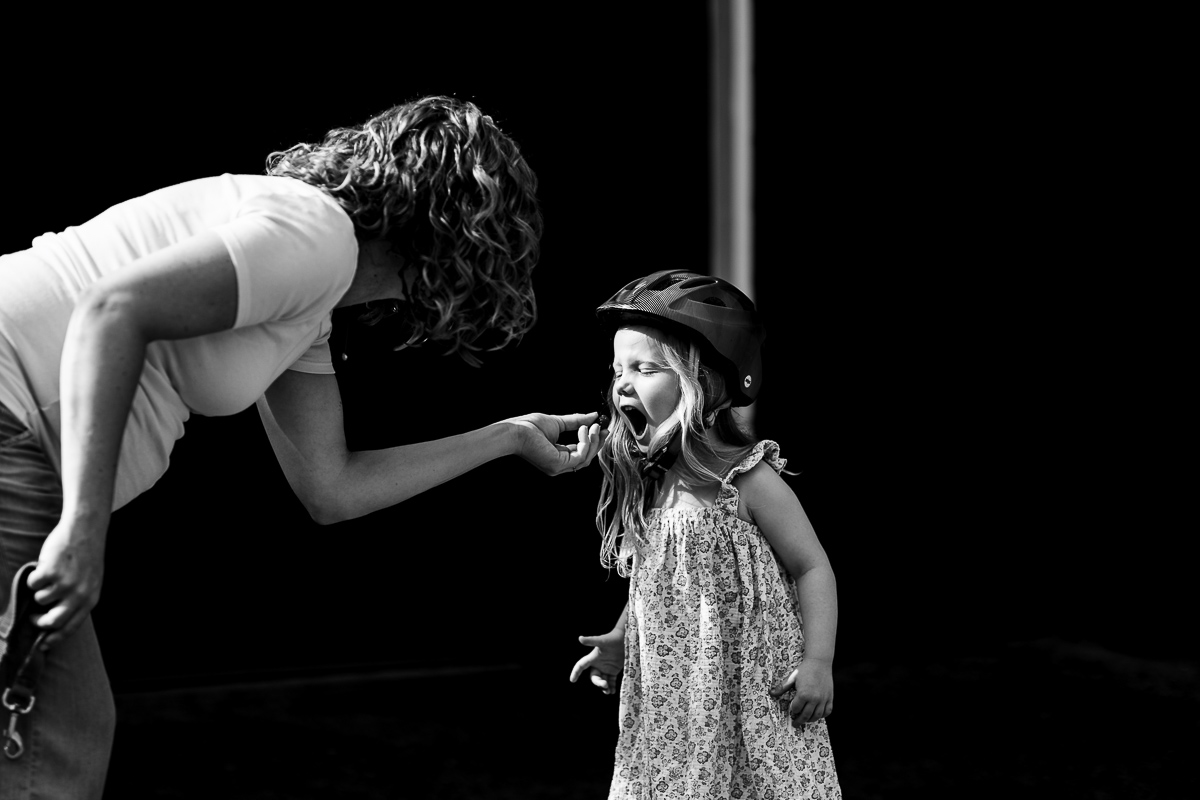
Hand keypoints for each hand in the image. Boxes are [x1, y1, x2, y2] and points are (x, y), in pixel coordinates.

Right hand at [27, 517, 107, 648]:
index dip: (55, 638)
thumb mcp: (90, 582)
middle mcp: (79, 594)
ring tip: (50, 576)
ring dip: (40, 591)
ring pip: (40, 599)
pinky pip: (33, 584)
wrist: (85, 530)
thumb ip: (78, 600)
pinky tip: (46, 566)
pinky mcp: (51, 572)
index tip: (43, 644)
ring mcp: (65, 583)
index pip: (71, 627)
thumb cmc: (86, 557)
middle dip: (39, 622)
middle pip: (53, 622)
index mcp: (91, 599)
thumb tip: (55, 623)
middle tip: (34, 617)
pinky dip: (34, 577)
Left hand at [506, 412, 604, 475]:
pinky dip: (585, 442)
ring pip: (586, 458)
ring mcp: (559, 467)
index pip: (580, 452)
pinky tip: (582, 430)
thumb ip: (576, 421)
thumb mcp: (558, 422)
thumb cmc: (530, 427)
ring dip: (593, 441)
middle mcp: (559, 465)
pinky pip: (580, 455)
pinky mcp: (559, 464)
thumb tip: (594, 415)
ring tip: (593, 426)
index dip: (592, 441)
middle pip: (586, 458)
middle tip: (604, 428)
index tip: (602, 428)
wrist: (516, 431)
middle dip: (597, 443)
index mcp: (557, 455)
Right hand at [569, 627, 624, 694]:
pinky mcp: (614, 670)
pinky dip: (611, 687)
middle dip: (598, 683)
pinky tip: (613, 691)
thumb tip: (580, 638)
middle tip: (605, 685)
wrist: (625, 639)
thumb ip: (591, 641)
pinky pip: (611, 681)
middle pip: (594, 677)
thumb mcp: (602, 641)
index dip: (576, 672)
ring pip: (602, 681)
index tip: (572, 680)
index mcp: (593, 658)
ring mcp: (606, 668)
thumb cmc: (612, 638)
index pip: (581, 666)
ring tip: (609, 692)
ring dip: (604, 687)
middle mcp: (598, 664)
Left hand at [769, 658, 833, 726]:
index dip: (793, 711)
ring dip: (810, 720)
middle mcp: (814, 699)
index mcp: (803, 694)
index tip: (791, 711)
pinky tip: (817, 714)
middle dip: (799, 721)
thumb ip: (782, 687)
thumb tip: (771, 693)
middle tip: (795, 724)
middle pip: (806, 715)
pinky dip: (822, 715)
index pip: (796, 709)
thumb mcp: (792, 677)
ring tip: (805, 720)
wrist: (819, 662)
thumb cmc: (805, 669)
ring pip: (817, 716)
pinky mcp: (830, 698)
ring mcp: (823, 699)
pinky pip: (827, 711)